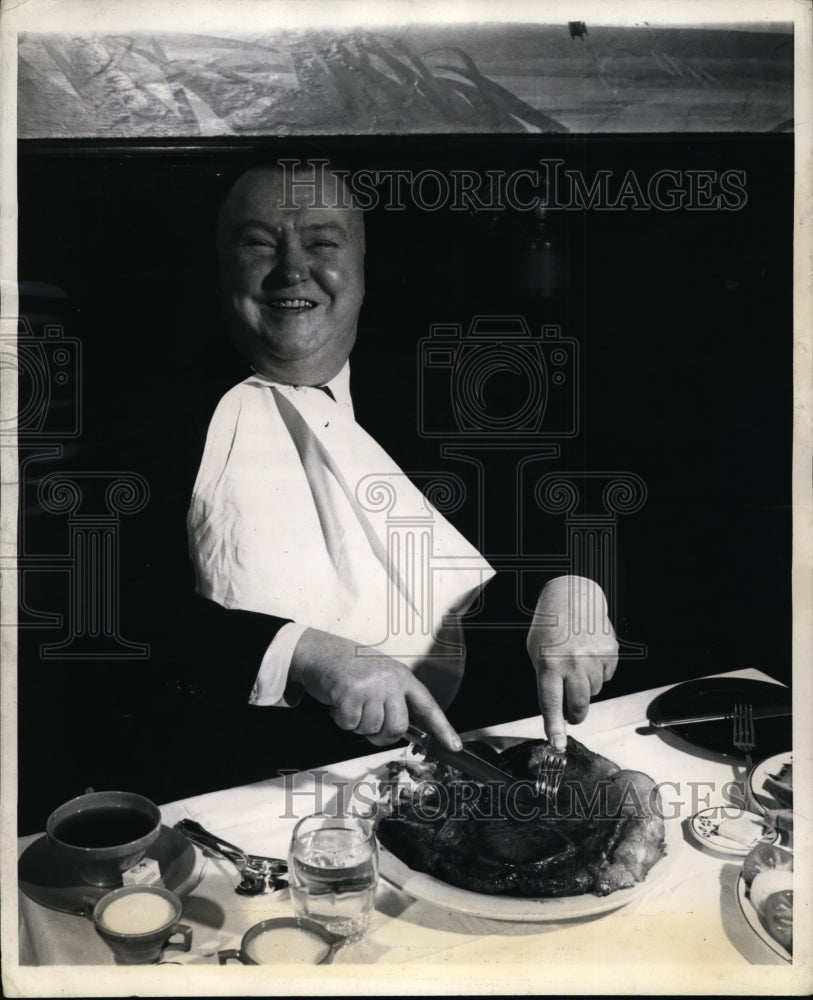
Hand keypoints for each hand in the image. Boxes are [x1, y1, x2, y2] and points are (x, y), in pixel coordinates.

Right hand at [289, 628, 461, 750]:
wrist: (323, 651)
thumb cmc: (353, 669)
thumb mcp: (382, 677)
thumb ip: (395, 700)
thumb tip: (405, 732)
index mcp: (403, 678)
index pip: (428, 706)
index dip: (443, 729)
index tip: (454, 747)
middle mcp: (391, 681)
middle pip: (397, 728)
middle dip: (381, 735)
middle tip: (367, 723)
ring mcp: (371, 686)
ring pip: (371, 729)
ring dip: (357, 724)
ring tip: (351, 703)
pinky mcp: (350, 692)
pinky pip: (349, 724)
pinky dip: (340, 719)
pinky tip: (338, 701)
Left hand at [526, 576, 617, 749]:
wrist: (573, 596)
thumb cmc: (550, 626)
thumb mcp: (536, 652)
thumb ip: (546, 681)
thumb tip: (557, 711)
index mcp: (548, 663)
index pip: (551, 703)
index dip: (554, 727)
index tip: (558, 744)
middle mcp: (573, 662)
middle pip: (579, 705)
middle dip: (575, 714)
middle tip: (571, 713)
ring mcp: (594, 657)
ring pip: (594, 692)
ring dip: (585, 687)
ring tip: (576, 666)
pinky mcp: (611, 652)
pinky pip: (607, 677)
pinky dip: (599, 672)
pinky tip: (590, 656)